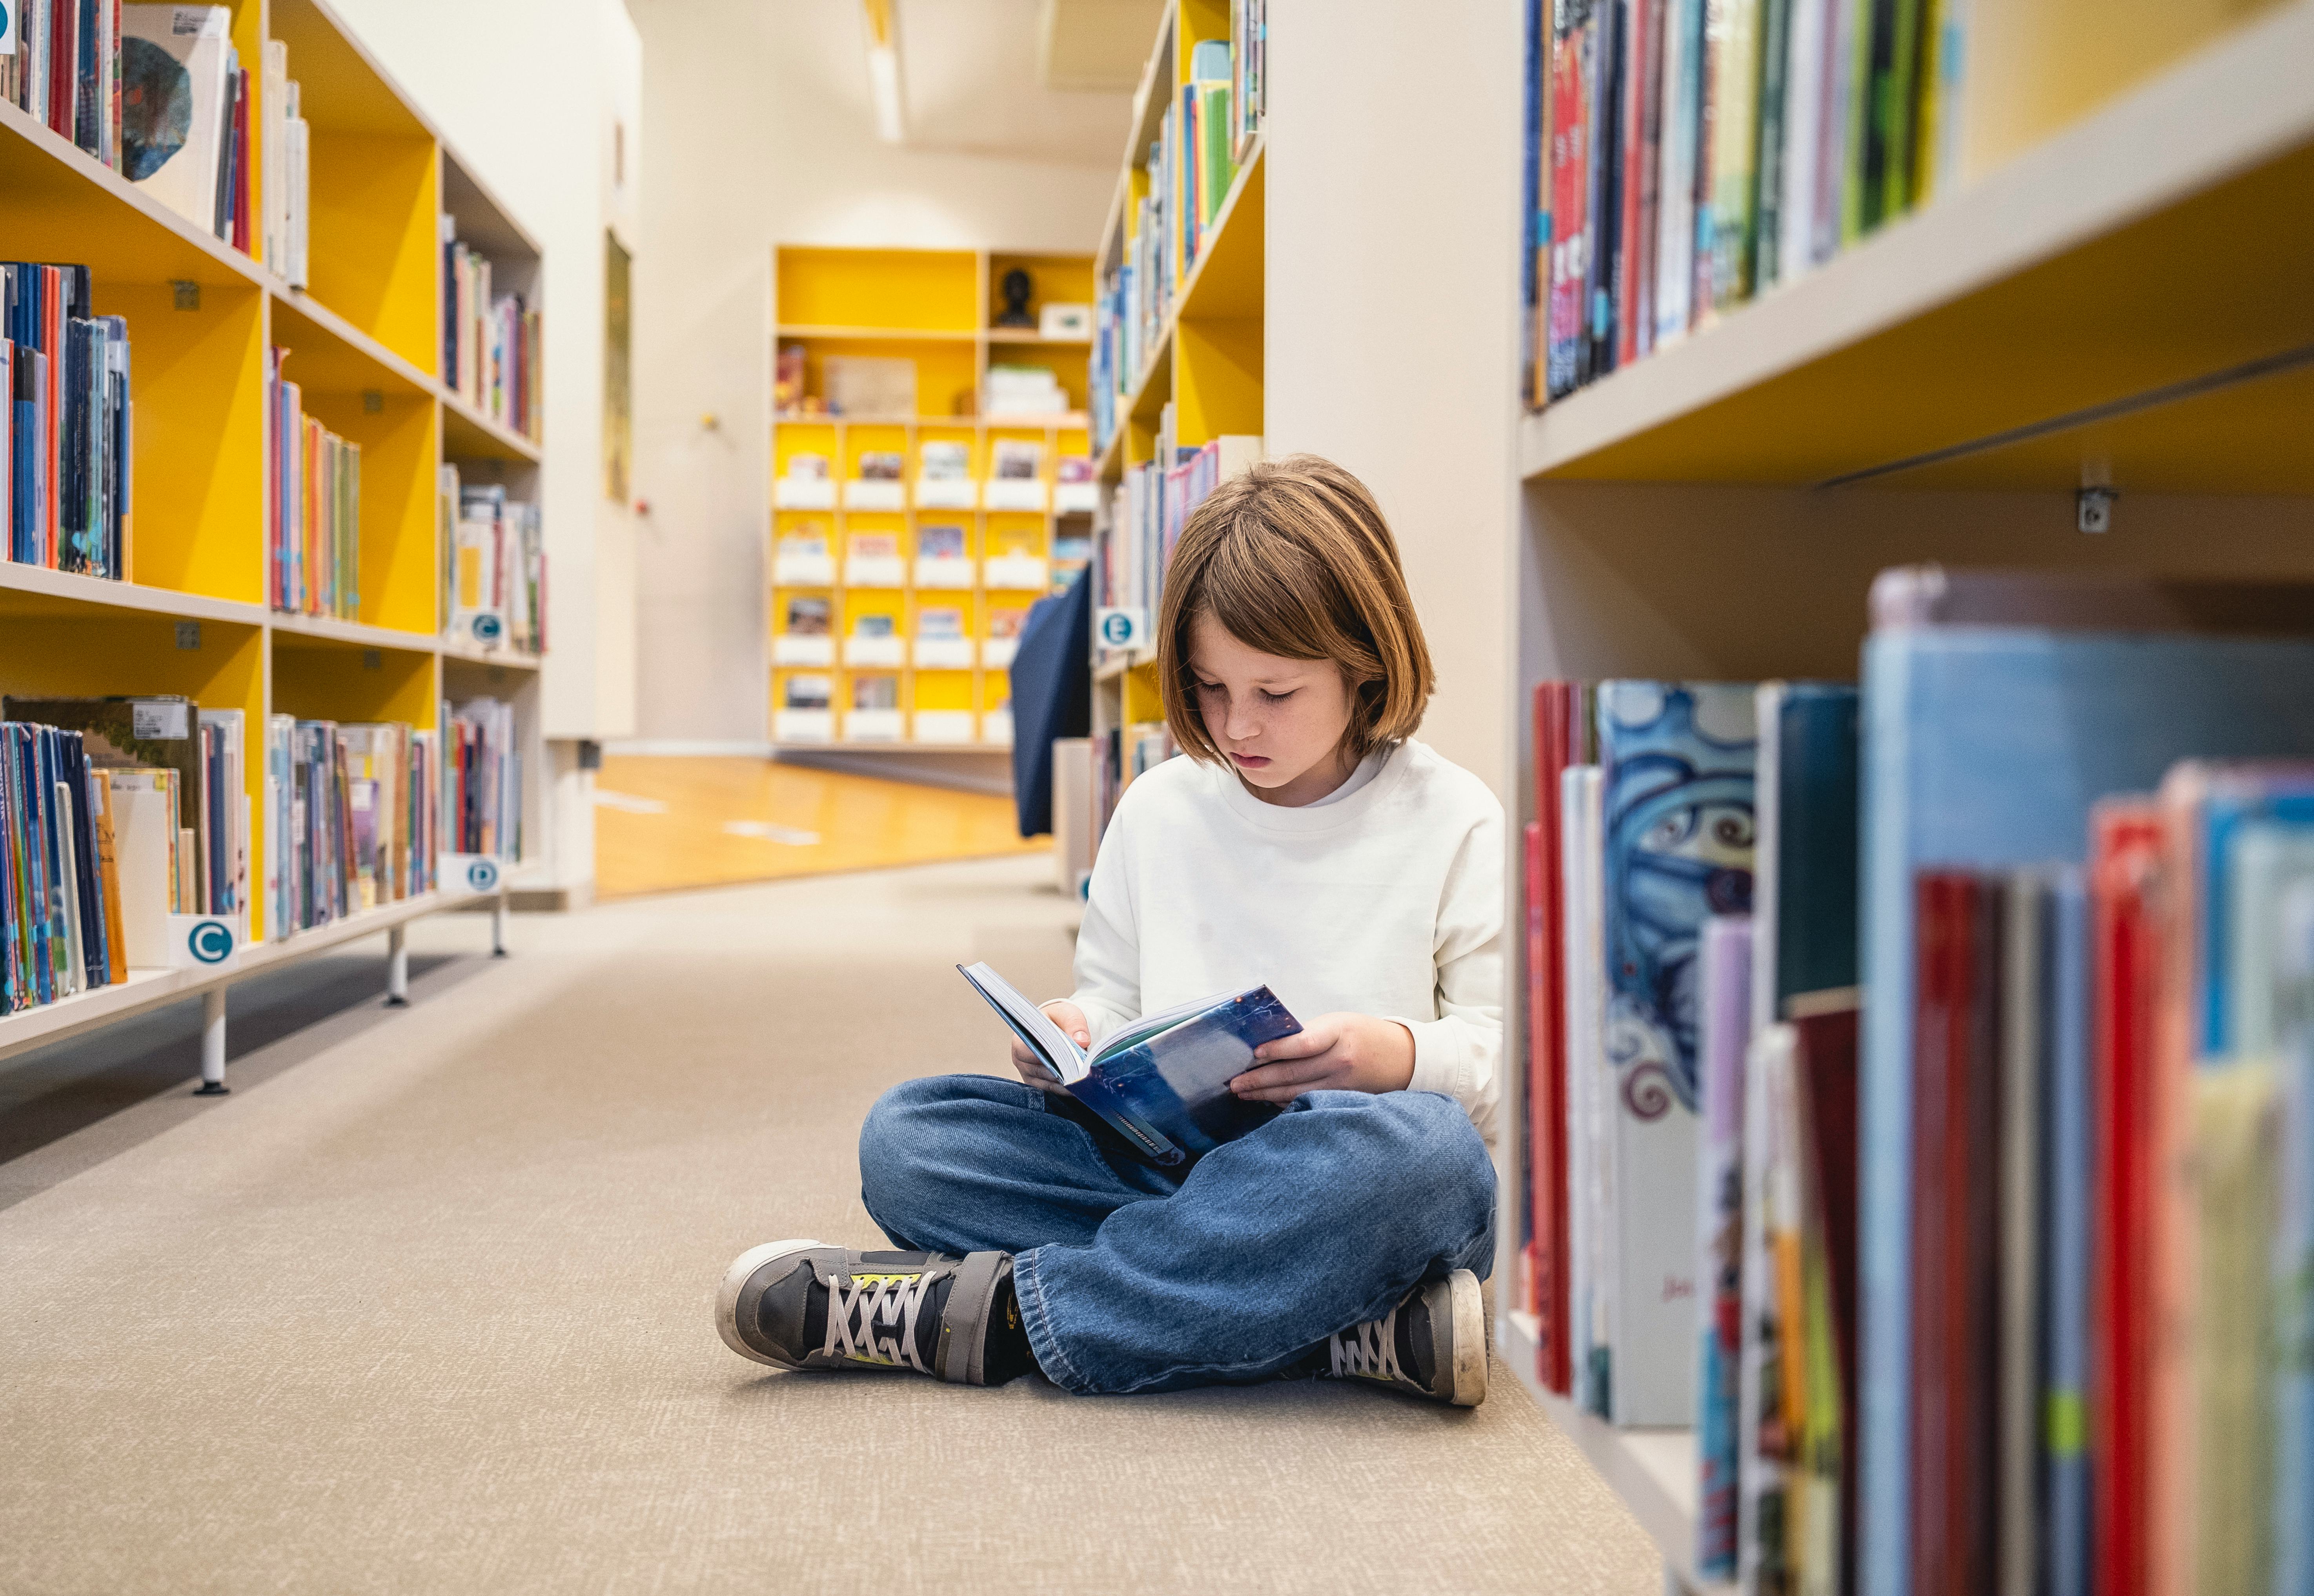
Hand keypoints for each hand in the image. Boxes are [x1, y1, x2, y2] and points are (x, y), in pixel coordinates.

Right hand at [1012, 1000, 1088, 1093]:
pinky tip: (1077, 1085)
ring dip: (1064, 1081)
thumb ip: (1075, 1024)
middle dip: (1061, 1070)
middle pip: (1040, 1070)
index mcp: (1019, 1040)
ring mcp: (1027, 1074)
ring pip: (1047, 1083)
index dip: (1049, 1056)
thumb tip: (1082, 1041)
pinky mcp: (1036, 1084)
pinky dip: (1064, 1089)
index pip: (1028, 1052)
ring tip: (1082, 1078)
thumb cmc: (1058, 1020)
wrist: (1057, 1029)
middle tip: (1081, 1071)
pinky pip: (1050, 1090)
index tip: (1069, 1057)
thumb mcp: (1067, 1014)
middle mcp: (1019, 1059)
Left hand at [1229, 1012, 1415, 1102]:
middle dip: (1259, 1079)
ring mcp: (1343, 1084)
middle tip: (1234, 1083)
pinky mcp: (1343, 1100)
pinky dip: (1286, 1101)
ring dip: (1266, 1093)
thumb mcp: (1338, 1023)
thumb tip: (1267, 1045)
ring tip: (1243, 1093)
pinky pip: (1309, 1101)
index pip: (1304, 1043)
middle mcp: (1341, 1060)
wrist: (1402, 1057)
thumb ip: (1307, 1034)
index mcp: (1339, 1033)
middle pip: (1294, 1073)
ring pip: (1297, 1092)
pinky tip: (1267, 1100)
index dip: (1276, 1049)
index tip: (1253, 1054)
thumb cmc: (1362, 1034)